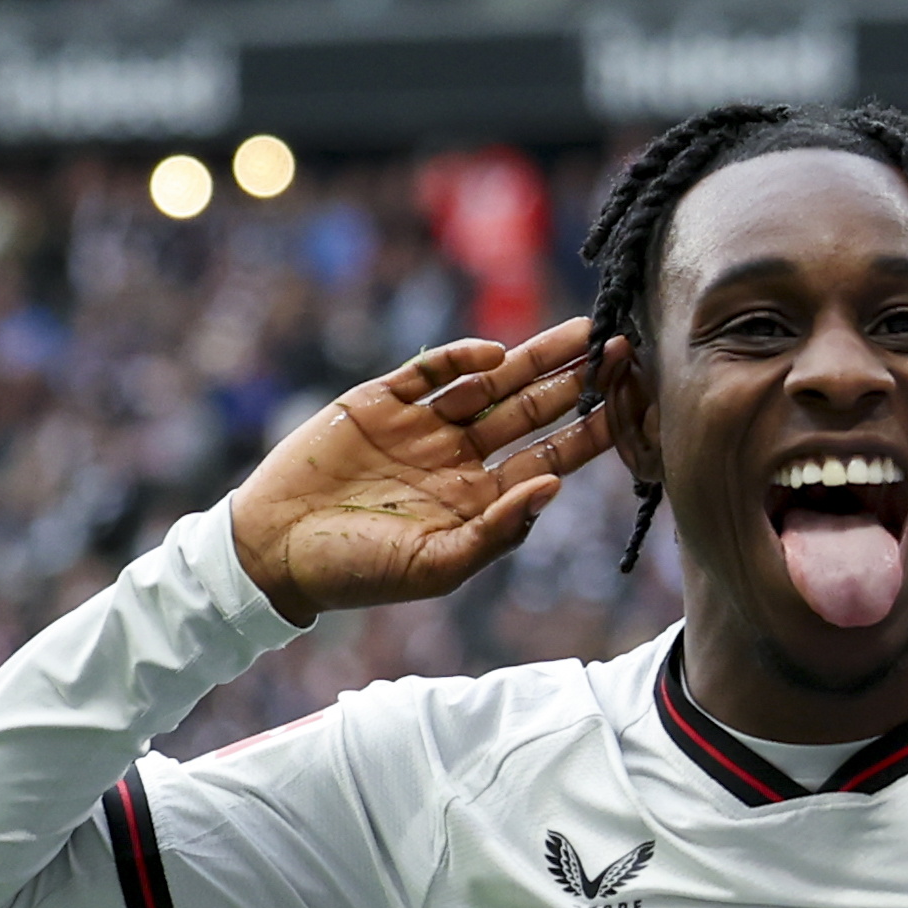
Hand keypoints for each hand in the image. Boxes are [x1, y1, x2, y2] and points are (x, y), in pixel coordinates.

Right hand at [229, 319, 614, 622]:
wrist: (274, 551)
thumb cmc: (357, 573)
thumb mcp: (436, 566)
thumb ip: (497, 531)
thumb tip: (555, 489)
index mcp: (478, 498)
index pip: (550, 456)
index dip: (592, 429)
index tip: (632, 404)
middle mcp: (457, 456)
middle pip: (531, 409)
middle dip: (576, 380)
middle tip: (622, 346)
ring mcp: (420, 425)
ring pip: (490, 382)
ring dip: (534, 358)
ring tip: (580, 333)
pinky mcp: (379, 400)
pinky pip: (429, 372)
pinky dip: (460, 359)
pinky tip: (495, 353)